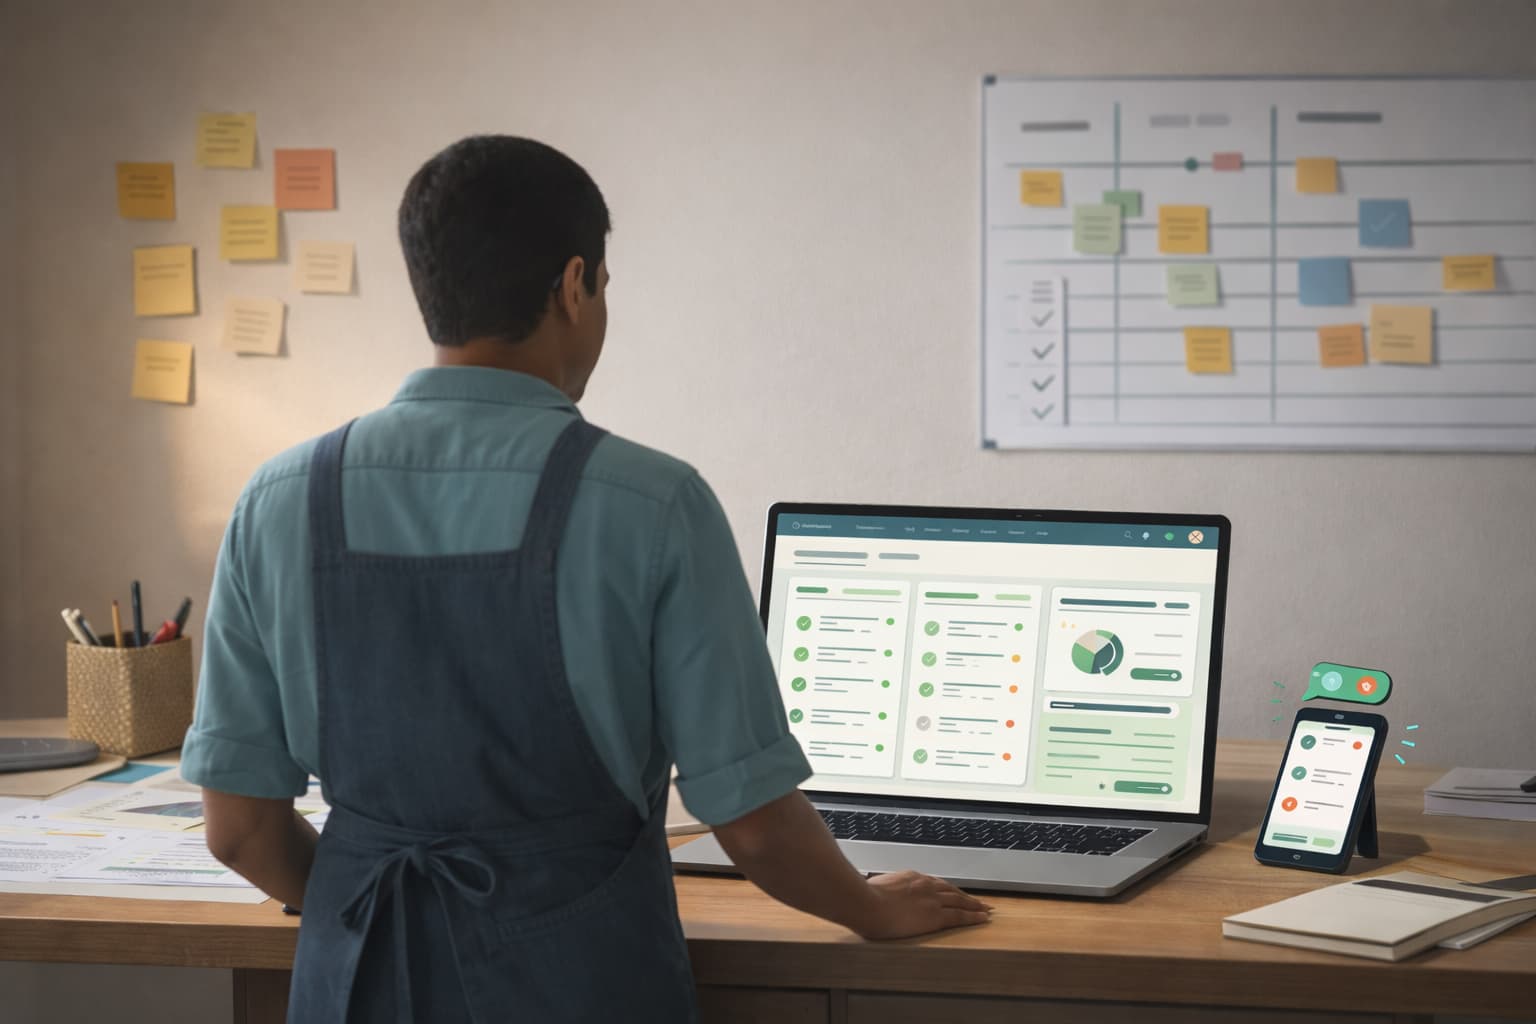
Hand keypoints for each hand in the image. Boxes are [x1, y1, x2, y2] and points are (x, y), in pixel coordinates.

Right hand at [853, 870, 992, 939]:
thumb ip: (882, 889)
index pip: (935, 883)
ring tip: (985, 909)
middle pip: (952, 890)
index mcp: (911, 878)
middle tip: (979, 900)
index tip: (954, 893)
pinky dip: (974, 916)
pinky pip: (960, 916)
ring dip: (975, 905)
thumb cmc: (863, 898)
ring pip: (960, 901)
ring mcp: (932, 899)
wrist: (866, 904)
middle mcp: (925, 885)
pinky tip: (983, 918)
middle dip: (966, 896)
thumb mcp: (874, 888)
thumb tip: (876, 892)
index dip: (947, 889)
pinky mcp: (935, 916)